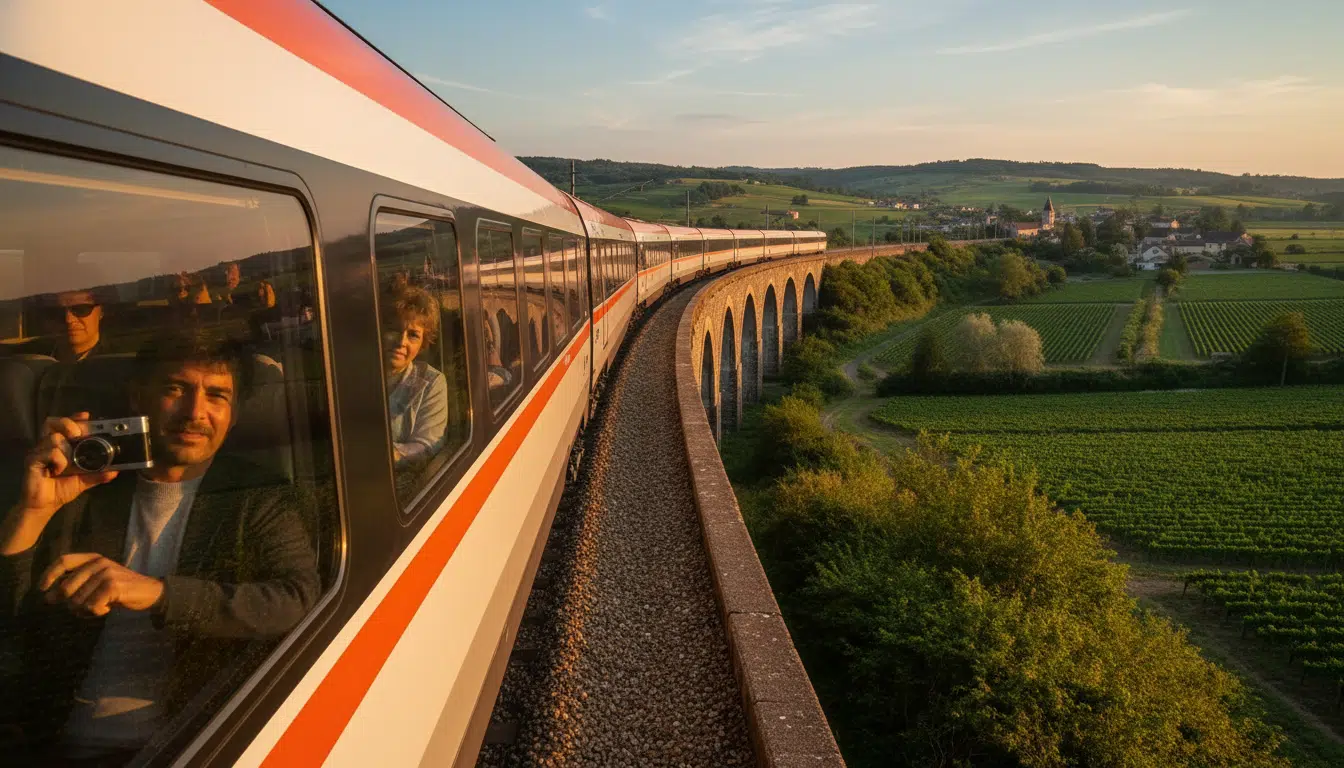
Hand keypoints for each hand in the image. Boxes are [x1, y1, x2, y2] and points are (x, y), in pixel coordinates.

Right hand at [18, 412, 118, 518]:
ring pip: (54, 437)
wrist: (44, 505)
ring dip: (65, 449)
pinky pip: (50, 452)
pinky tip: (58, 470)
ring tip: (68, 463)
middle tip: (78, 435)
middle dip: (68, 424)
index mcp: (60, 446)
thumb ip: (98, 474)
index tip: (86, 416)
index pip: (64, 424)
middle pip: (53, 422)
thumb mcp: (84, 480)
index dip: (74, 418)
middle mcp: (47, 445)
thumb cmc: (60, 489)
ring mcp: (38, 451)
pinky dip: (59, 460)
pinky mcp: (32, 460)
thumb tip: (116, 471)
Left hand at [40, 553, 163, 616]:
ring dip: (83, 611)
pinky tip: (106, 609)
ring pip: (77, 600)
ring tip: (96, 609)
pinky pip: (91, 606)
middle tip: (78, 610)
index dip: (48, 575)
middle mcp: (98, 562)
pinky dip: (96, 613)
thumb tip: (48, 597)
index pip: (63, 561)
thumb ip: (76, 584)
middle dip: (67, 603)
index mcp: (93, 558)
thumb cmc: (118, 590)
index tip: (41, 589)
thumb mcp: (97, 581)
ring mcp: (106, 573)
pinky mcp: (113, 586)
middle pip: (65, 587)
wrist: (149, 592)